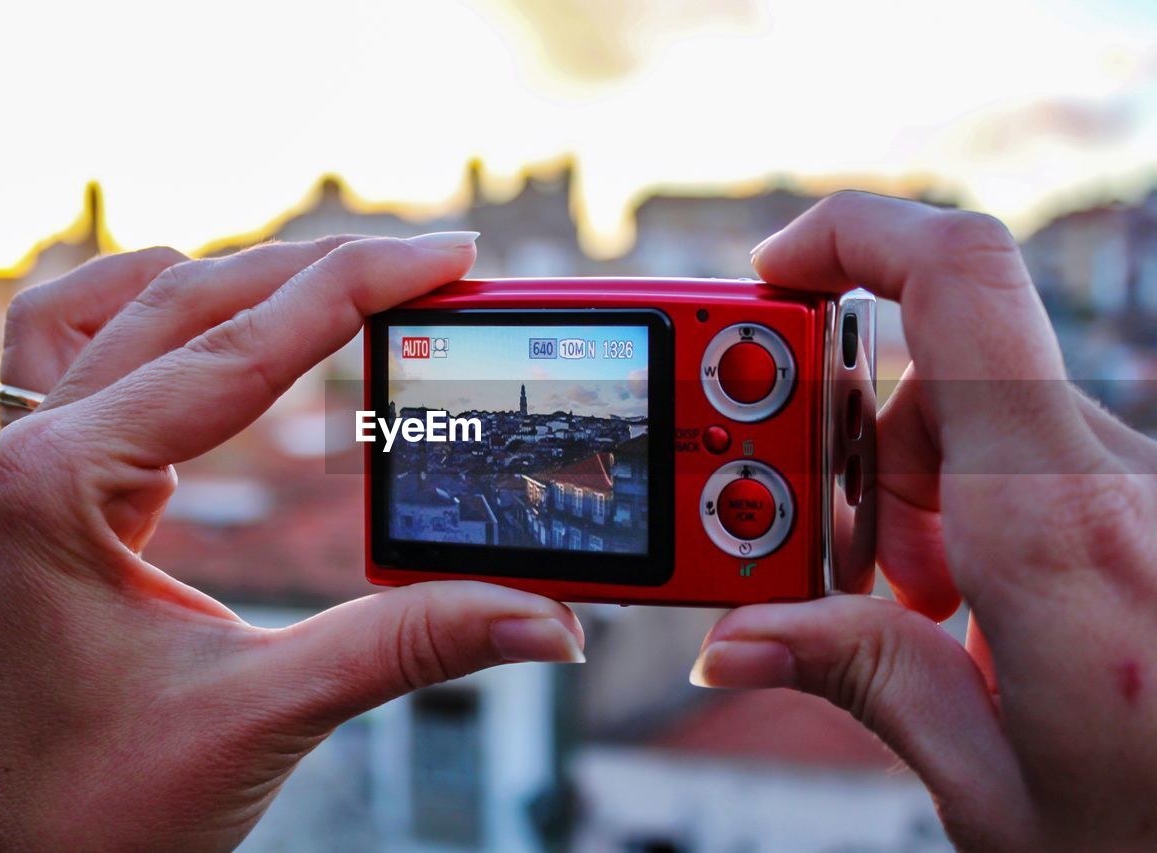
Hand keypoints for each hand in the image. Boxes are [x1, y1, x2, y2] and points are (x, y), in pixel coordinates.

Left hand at [0, 234, 584, 850]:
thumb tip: (543, 616)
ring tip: (327, 274)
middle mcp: (37, 454)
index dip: (359, 289)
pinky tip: (207, 325)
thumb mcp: (267, 715)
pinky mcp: (58, 497)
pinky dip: (157, 321)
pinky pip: (90, 359)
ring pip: (124, 313)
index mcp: (65, 482)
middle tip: (425, 262)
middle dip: (314, 271)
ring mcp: (36, 470)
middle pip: (185, 303)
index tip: (448, 256)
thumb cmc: (94, 814)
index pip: (241, 349)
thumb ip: (410, 645)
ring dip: (229, 282)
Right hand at [691, 193, 1156, 849]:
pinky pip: (1023, 461)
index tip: (770, 273)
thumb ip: (863, 678)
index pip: (958, 281)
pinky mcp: (1140, 503)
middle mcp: (1106, 478)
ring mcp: (1132, 484)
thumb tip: (737, 633)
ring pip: (971, 425)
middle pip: (928, 380)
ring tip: (916, 618)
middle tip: (830, 568)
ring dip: (905, 501)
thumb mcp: (994, 784)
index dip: (851, 235)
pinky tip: (969, 612)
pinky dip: (963, 514)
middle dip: (843, 453)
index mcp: (1055, 527)